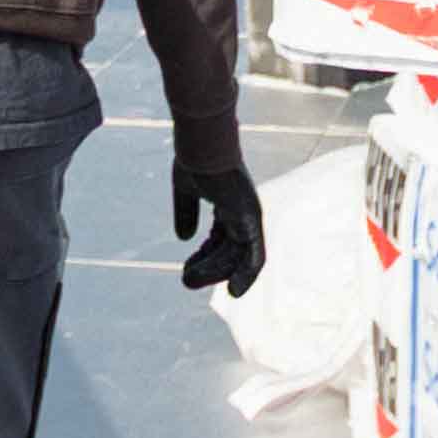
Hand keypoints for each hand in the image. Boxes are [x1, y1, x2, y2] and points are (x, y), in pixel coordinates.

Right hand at [173, 152, 265, 297]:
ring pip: (235, 258)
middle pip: (228, 251)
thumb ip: (186, 212)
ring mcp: (249, 217)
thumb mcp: (186, 189)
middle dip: (207, 268)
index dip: (204, 256)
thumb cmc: (195, 159)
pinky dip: (247, 276)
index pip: (221, 239)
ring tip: (187, 280)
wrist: (202, 145)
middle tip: (185, 280)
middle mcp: (243, 213)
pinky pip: (253, 257)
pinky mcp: (251, 220)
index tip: (186, 268)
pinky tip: (235, 292)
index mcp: (230, 205)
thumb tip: (183, 239)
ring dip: (213, 273)